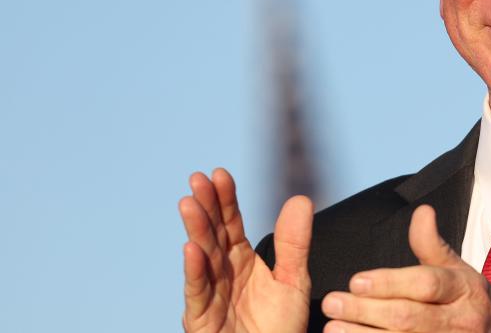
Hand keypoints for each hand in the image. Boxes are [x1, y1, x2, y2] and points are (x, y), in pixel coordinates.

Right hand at [179, 168, 313, 332]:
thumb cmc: (279, 329)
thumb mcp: (293, 282)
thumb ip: (295, 243)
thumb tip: (301, 199)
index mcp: (241, 262)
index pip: (231, 224)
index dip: (225, 200)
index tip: (220, 174)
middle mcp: (222, 274)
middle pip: (213, 235)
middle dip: (205, 207)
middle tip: (198, 179)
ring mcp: (210, 296)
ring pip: (202, 258)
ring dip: (196, 231)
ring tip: (189, 203)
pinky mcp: (202, 320)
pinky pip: (199, 293)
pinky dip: (196, 271)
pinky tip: (191, 249)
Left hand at [320, 205, 490, 332]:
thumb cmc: (473, 303)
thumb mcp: (460, 270)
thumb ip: (433, 246)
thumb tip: (421, 212)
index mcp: (463, 290)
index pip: (426, 284)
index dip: (390, 282)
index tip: (356, 280)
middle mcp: (457, 321)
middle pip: (408, 318)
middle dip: (367, 311)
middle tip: (332, 303)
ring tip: (333, 328)